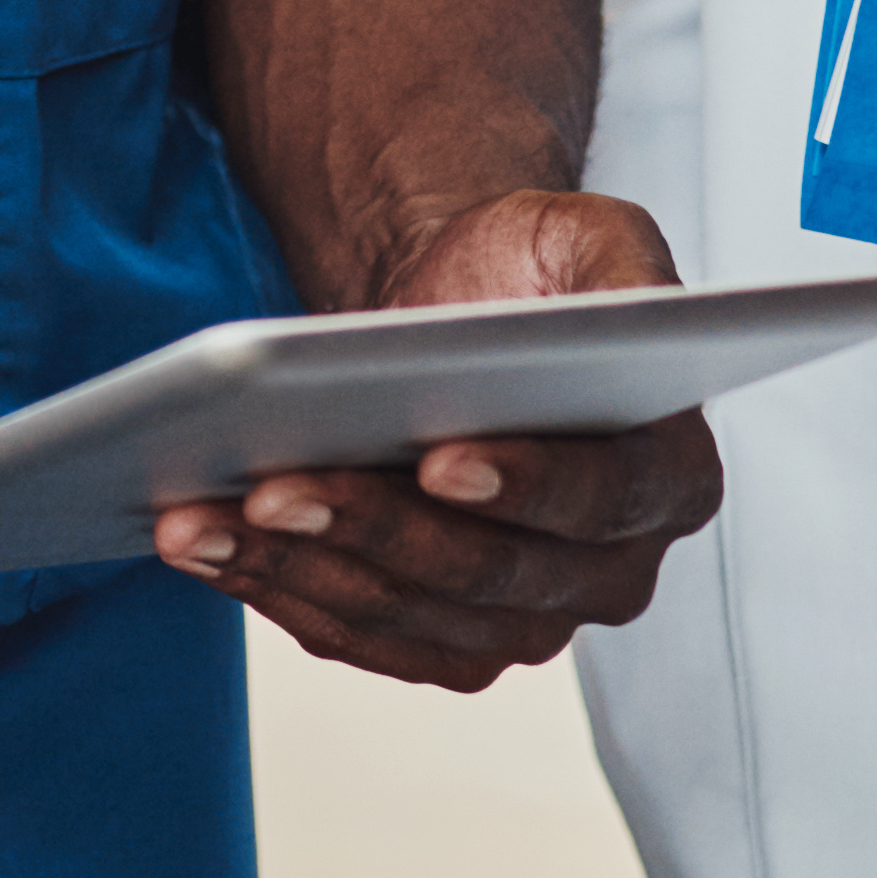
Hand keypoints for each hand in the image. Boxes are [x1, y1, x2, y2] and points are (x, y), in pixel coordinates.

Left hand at [153, 189, 722, 694]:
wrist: (458, 315)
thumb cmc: (527, 277)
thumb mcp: (595, 236)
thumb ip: (627, 272)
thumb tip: (613, 319)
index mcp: (671, 476)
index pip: (607, 499)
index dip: (527, 487)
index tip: (440, 459)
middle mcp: (612, 571)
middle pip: (494, 576)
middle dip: (378, 530)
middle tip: (277, 484)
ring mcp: (528, 619)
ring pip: (413, 618)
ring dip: (304, 570)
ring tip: (204, 518)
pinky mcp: (445, 641)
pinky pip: (360, 636)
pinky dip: (279, 592)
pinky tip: (206, 545)